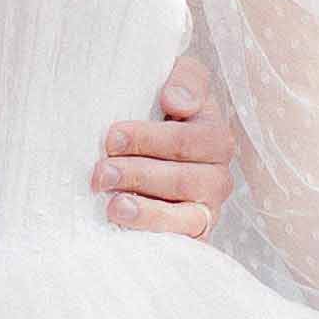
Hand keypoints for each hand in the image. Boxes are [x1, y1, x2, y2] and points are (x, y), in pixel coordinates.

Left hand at [95, 51, 236, 238]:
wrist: (149, 148)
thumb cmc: (160, 109)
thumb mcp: (177, 80)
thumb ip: (186, 80)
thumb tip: (176, 101)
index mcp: (214, 134)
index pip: (191, 139)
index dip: (151, 139)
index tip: (112, 136)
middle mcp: (217, 173)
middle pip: (184, 178)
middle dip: (139, 173)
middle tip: (101, 170)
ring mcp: (207, 207)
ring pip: (185, 214)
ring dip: (146, 210)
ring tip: (112, 204)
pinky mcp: (194, 233)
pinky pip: (183, 239)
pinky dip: (154, 232)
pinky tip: (125, 223)